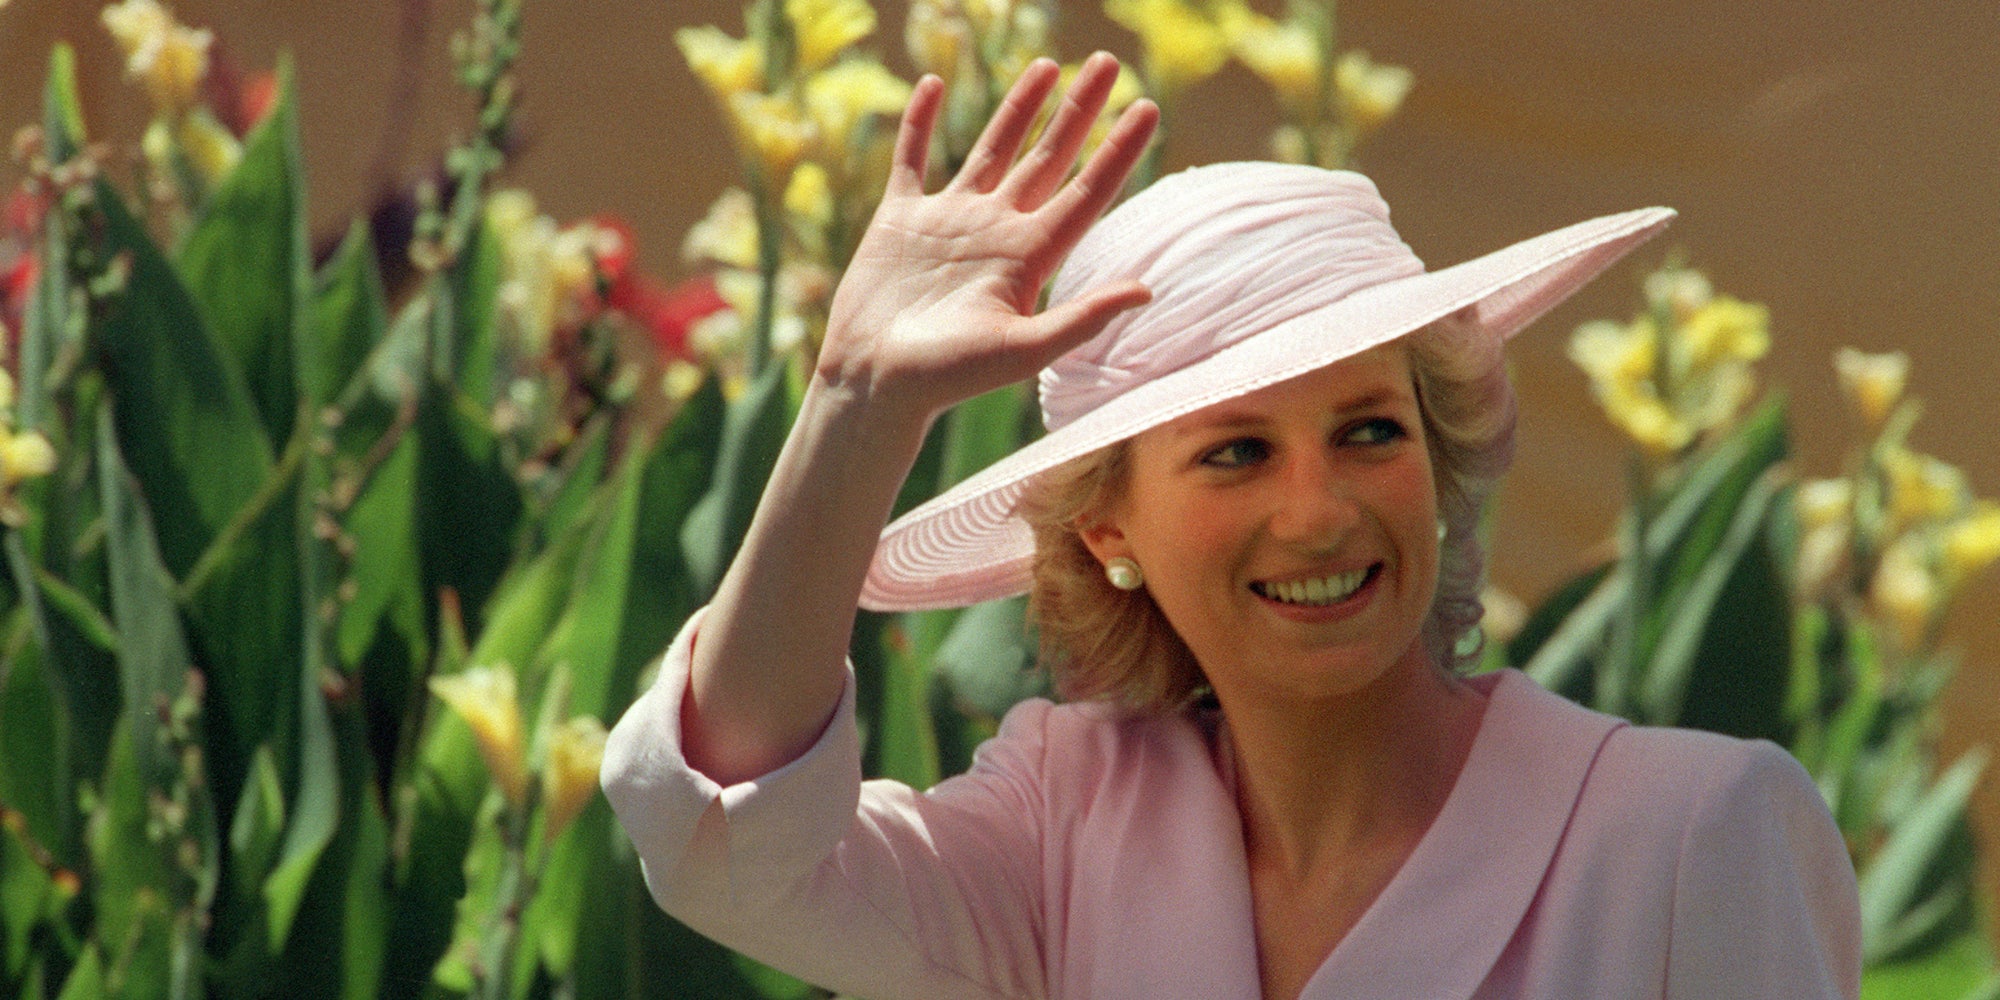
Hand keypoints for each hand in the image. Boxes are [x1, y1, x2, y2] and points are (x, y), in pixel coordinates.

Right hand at [818, 53, 1159, 420]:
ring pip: (993, 148)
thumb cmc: (948, 378)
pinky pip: (913, 158)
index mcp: (1029, 256)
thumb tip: (1148, 290)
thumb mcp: (1023, 352)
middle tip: (1109, 62)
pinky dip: (920, 122)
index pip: (1087, 191)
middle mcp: (996, 231)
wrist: (875, 384)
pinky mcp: (900, 220)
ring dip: (1019, 107)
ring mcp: (949, 222)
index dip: (1120, 150)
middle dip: (1079, 110)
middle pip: (1049, 157)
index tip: (1148, 107)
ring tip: (1047, 66)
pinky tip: (933, 85)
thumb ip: (1083, 319)